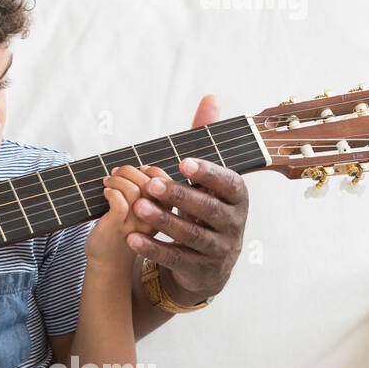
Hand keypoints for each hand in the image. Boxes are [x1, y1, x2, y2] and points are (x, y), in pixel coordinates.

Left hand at [86, 165, 159, 269]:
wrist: (109, 265)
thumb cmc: (123, 235)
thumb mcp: (141, 215)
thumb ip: (145, 196)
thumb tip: (135, 169)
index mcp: (165, 214)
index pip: (167, 183)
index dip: (151, 171)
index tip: (136, 170)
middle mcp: (155, 219)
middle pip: (150, 183)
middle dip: (130, 171)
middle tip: (115, 173)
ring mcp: (137, 223)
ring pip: (133, 189)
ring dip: (117, 179)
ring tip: (107, 182)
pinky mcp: (118, 227)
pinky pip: (118, 199)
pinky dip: (110, 191)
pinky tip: (105, 193)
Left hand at [127, 95, 249, 303]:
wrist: (210, 263)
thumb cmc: (204, 207)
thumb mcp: (207, 176)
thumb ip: (205, 138)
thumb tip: (210, 96)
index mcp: (237, 196)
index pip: (228, 183)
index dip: (207, 173)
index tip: (182, 162)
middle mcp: (234, 223)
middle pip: (208, 210)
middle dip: (180, 197)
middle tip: (151, 185)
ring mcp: (220, 250)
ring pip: (192, 236)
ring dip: (164, 221)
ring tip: (137, 208)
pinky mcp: (201, 271)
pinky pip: (176, 259)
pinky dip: (153, 250)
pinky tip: (131, 239)